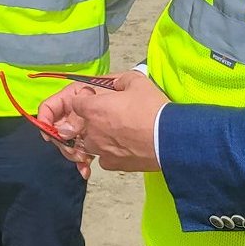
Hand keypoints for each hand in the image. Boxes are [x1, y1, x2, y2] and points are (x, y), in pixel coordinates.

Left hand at [46, 71, 166, 173]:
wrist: (168, 138)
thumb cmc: (151, 109)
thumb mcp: (138, 82)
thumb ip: (121, 80)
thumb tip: (116, 83)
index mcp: (93, 109)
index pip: (76, 103)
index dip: (86, 101)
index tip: (97, 101)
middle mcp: (92, 131)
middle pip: (84, 124)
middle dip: (95, 120)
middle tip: (115, 117)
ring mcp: (100, 150)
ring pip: (93, 143)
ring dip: (102, 138)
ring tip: (122, 134)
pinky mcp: (113, 164)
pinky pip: (105, 158)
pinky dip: (111, 154)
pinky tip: (126, 148)